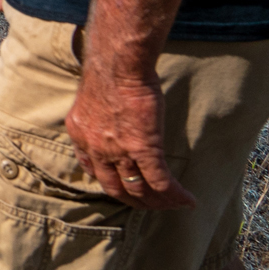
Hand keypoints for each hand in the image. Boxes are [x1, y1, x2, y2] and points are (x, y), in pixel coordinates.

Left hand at [64, 57, 195, 209]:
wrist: (118, 64)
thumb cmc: (109, 72)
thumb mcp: (92, 99)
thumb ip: (97, 116)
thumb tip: (109, 118)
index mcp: (80, 135)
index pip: (92, 170)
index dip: (110, 181)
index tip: (124, 186)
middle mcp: (96, 148)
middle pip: (115, 188)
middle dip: (135, 200)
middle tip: (152, 204)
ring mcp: (119, 152)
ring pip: (140, 190)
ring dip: (158, 202)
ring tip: (174, 205)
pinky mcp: (144, 149)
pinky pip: (161, 182)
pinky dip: (175, 195)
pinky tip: (188, 200)